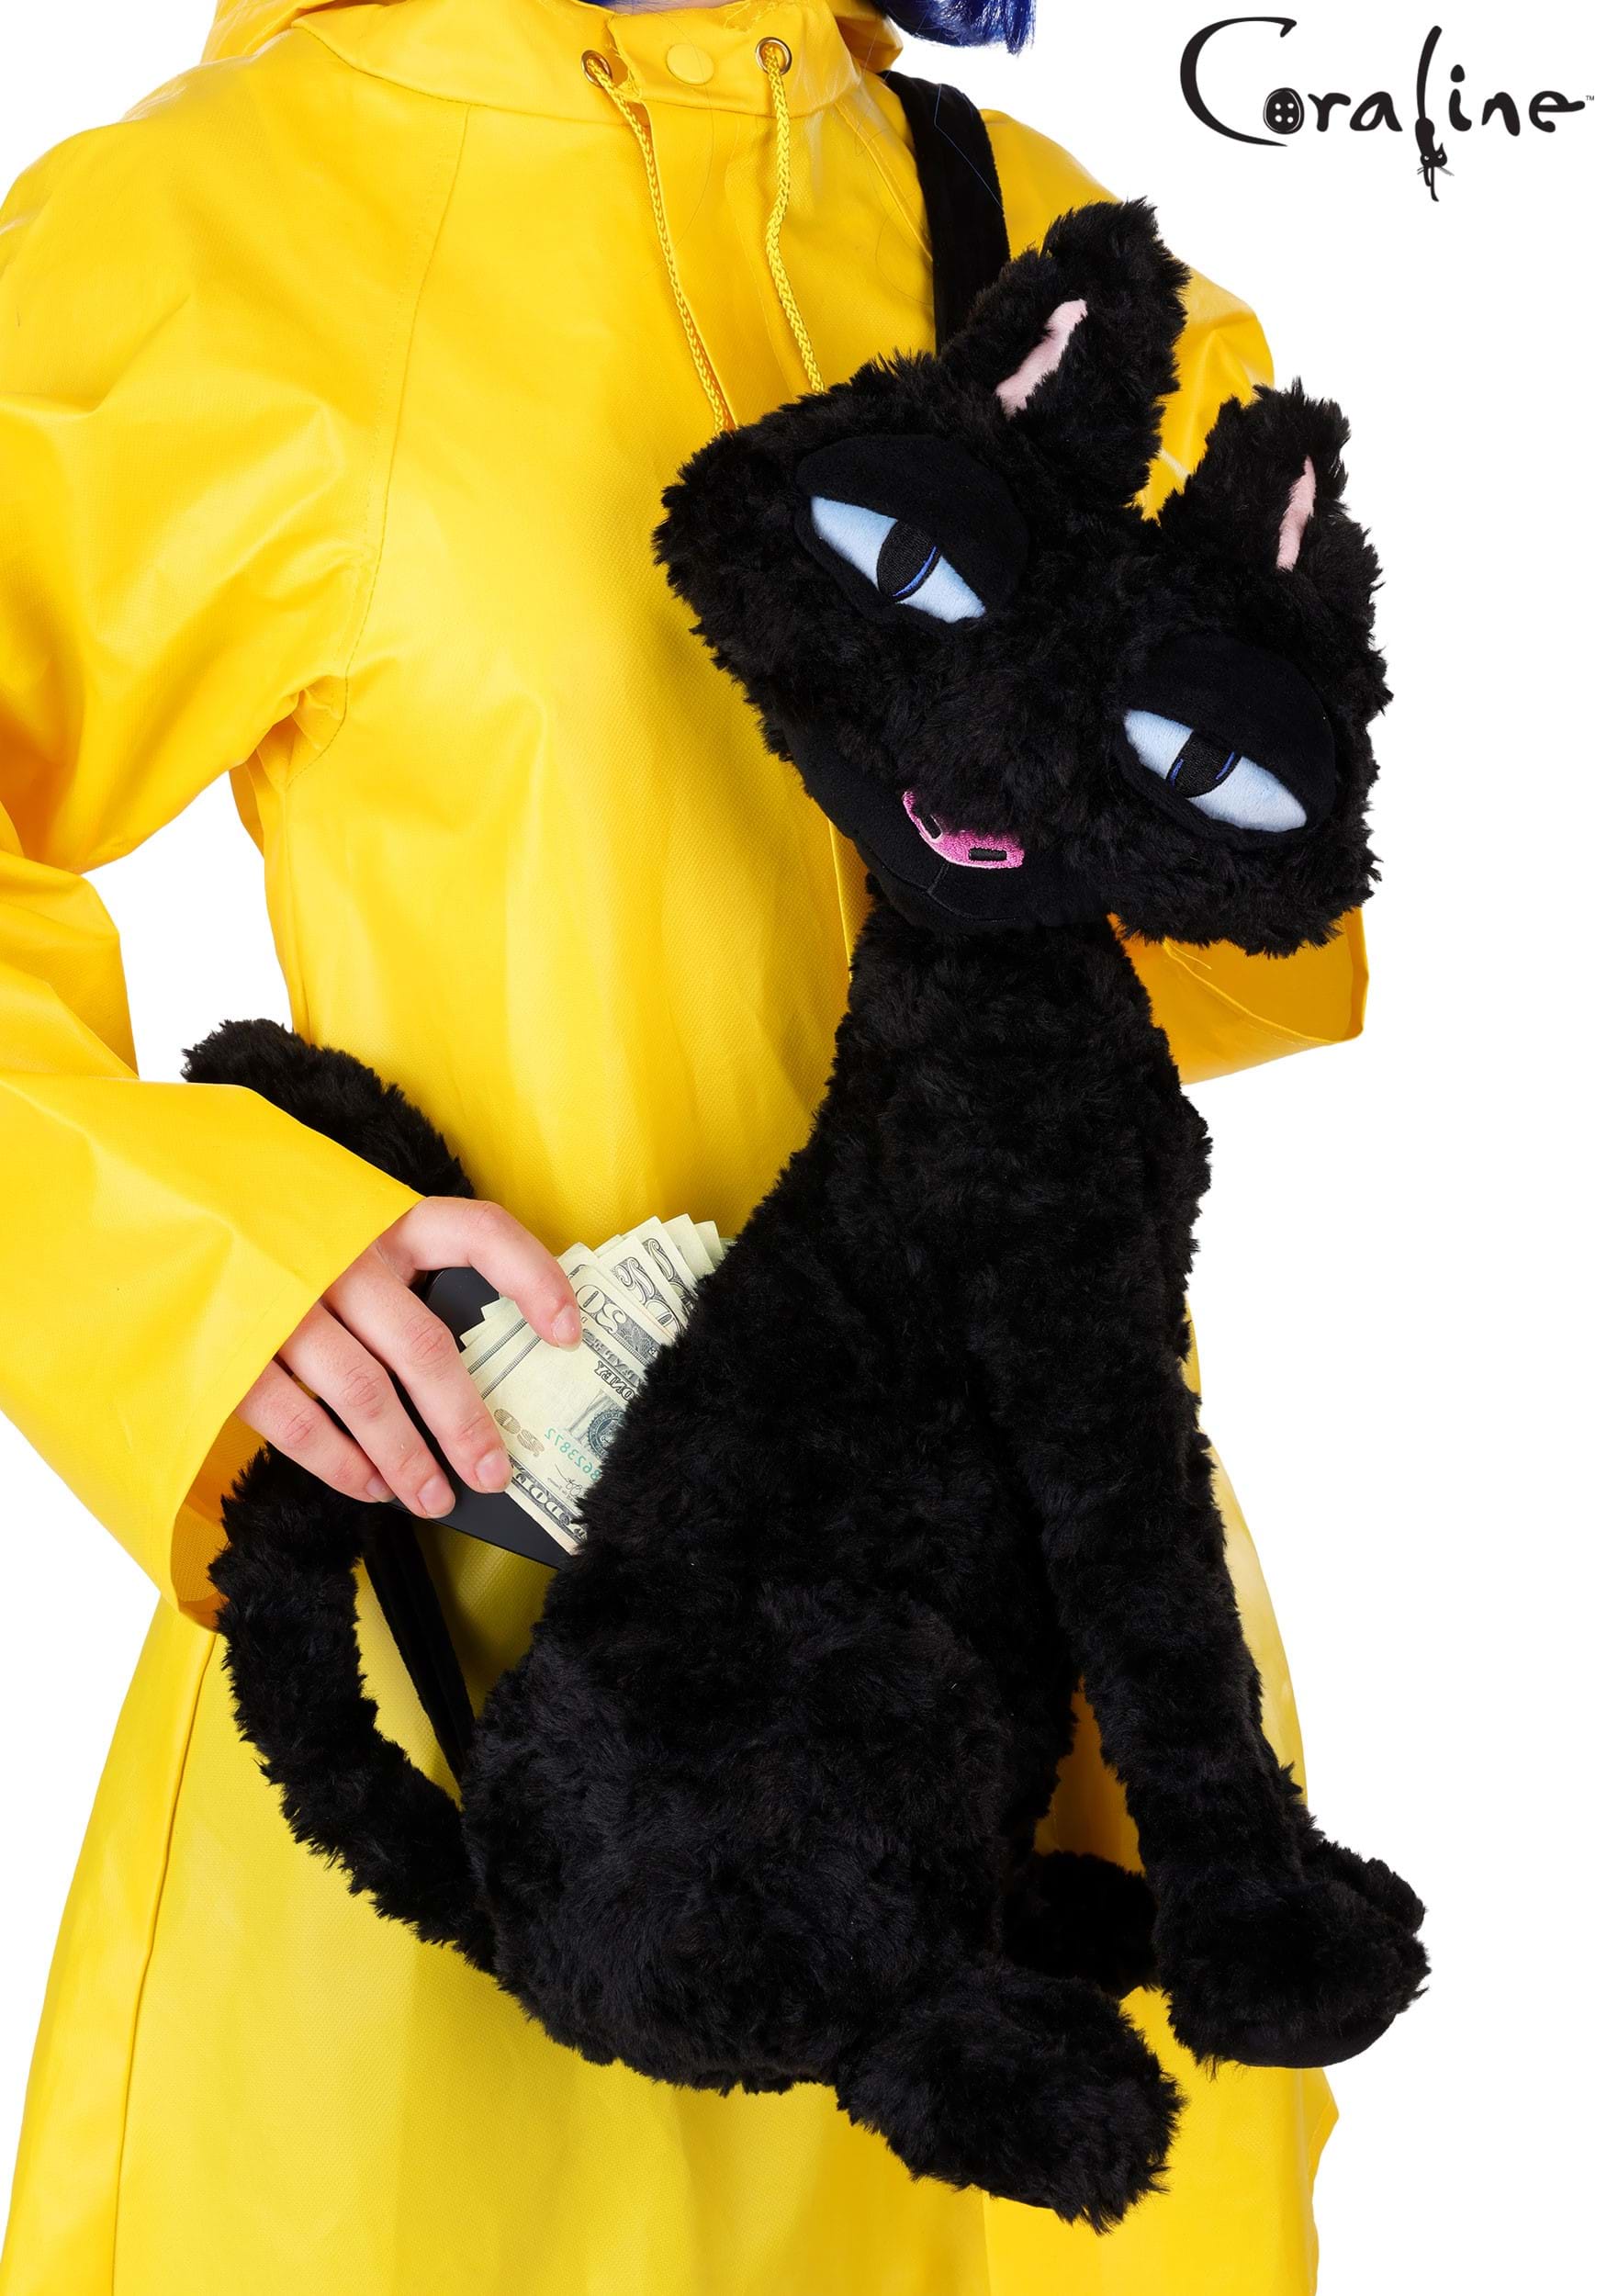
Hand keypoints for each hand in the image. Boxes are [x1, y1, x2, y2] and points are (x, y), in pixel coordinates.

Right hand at [237, 1199, 579, 1516]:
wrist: (156, 1208)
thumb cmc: (281, 1239)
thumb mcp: (347, 1233)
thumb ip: (402, 1284)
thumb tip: (476, 1381)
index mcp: (383, 1217)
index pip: (479, 1233)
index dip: (533, 1280)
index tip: (569, 1334)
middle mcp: (340, 1253)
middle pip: (424, 1345)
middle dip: (465, 1421)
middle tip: (494, 1473)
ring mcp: (283, 1298)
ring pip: (366, 1393)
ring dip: (407, 1457)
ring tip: (434, 1498)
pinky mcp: (232, 1343)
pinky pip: (297, 1417)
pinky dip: (339, 1463)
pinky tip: (368, 1486)